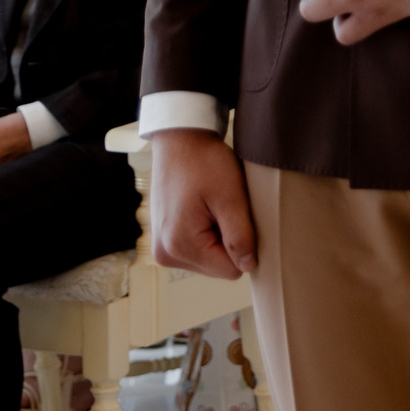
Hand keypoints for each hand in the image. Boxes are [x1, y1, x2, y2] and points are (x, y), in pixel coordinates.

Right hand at [150, 128, 257, 278]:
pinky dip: (205, 233)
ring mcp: (161, 248)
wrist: (179, 140)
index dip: (243, 245)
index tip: (237, 216)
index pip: (230, 270)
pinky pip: (196, 249)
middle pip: (217, 267)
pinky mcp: (163, 239)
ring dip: (217, 237)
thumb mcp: (231, 196)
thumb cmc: (205, 162)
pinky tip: (203, 208)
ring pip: (208, 260)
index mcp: (180, 245)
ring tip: (212, 206)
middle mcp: (165, 254)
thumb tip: (248, 266)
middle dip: (228, 241)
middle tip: (224, 208)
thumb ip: (240, 236)